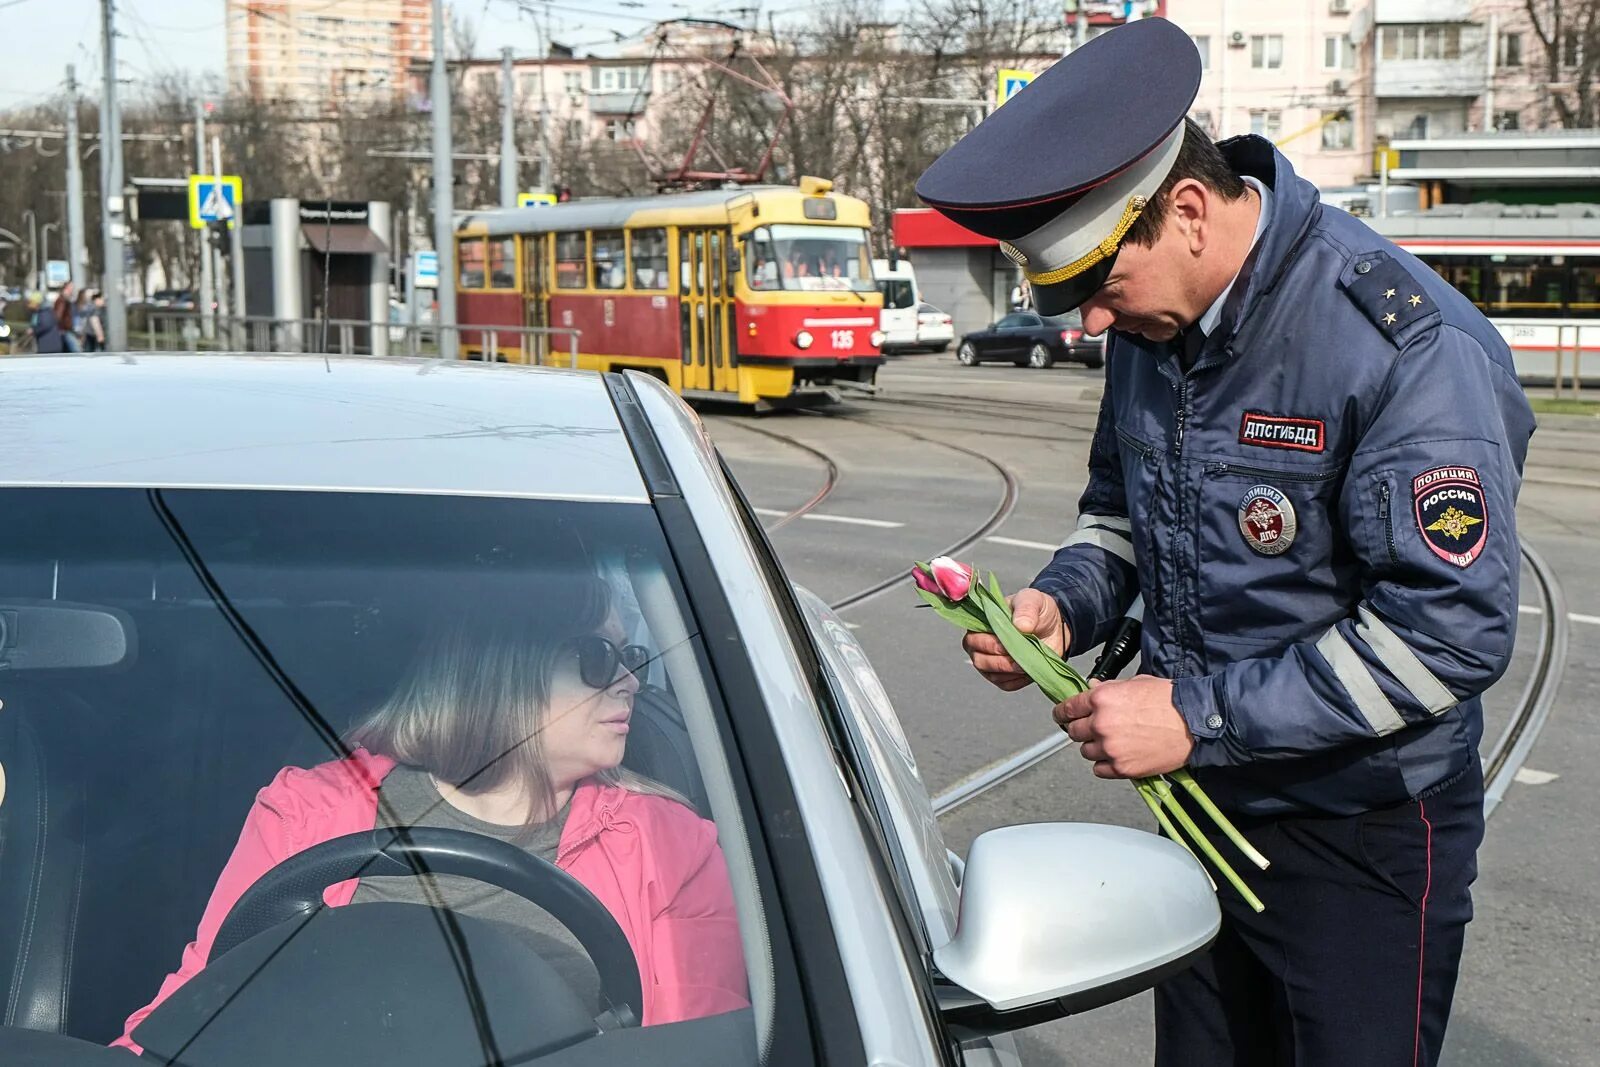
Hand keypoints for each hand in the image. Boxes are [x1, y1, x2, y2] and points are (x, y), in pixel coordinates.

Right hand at [962, 588, 1069, 690]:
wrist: (1055, 626)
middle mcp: (983, 646)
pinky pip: (1006, 684)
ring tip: (1027, 660)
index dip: (987, 645)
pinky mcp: (1006, 676)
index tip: (1006, 643)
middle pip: (979, 660)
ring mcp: (993, 662)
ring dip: (1010, 670)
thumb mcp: (1033, 600)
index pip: (972, 640)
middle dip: (1000, 660)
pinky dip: (1018, 679)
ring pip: (992, 674)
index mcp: (983, 625)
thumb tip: (1019, 625)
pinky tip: (1028, 669)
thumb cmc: (1038, 610)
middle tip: (1019, 653)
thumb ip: (1025, 609)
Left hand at [1056, 677, 1193, 778]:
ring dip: (1094, 747)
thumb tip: (1091, 688)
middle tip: (1095, 728)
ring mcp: (1110, 748)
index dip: (1062, 713)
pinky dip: (1105, 764)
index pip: (1067, 709)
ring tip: (1114, 741)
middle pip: (1073, 732)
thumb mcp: (1134, 683)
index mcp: (1101, 698)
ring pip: (1085, 752)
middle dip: (1081, 729)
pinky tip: (1118, 755)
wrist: (1195, 722)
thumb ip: (1107, 688)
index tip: (1062, 717)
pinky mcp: (1122, 768)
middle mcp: (1101, 723)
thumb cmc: (1170, 700)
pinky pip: (1099, 770)